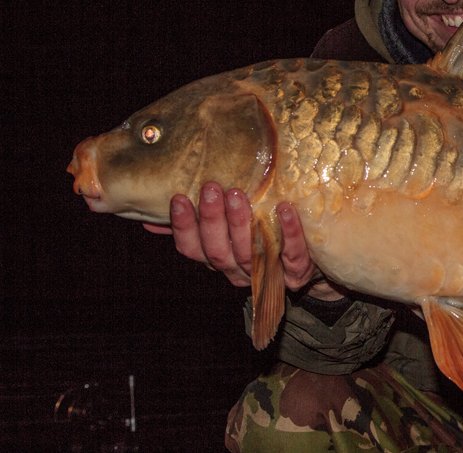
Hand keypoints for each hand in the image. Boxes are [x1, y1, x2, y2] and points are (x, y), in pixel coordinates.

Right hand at [143, 181, 342, 299]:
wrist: (314, 263)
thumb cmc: (265, 236)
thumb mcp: (228, 229)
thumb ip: (195, 223)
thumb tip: (148, 216)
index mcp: (219, 258)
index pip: (192, 249)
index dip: (183, 227)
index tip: (178, 198)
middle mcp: (239, 269)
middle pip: (219, 251)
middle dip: (212, 220)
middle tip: (211, 188)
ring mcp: (269, 273)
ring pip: (250, 253)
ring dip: (242, 223)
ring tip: (238, 194)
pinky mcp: (298, 271)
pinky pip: (292, 253)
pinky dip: (289, 231)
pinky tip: (284, 208)